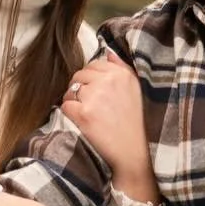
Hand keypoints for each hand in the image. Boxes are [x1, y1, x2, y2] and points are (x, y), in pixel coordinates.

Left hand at [62, 57, 156, 200]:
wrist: (136, 153)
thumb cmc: (139, 122)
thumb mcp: (138, 88)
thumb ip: (122, 67)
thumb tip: (107, 52)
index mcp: (121, 73)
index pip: (93, 65)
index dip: (91, 78)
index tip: (95, 91)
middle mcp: (108, 81)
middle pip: (79, 76)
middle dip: (80, 88)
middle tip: (88, 104)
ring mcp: (94, 97)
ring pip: (70, 91)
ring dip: (73, 101)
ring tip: (85, 114)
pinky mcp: (84, 114)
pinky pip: (65, 106)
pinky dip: (69, 113)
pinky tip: (81, 122)